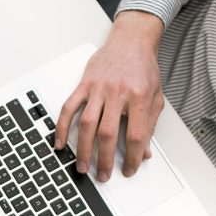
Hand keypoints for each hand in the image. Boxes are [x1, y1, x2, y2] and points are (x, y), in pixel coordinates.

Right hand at [55, 11, 164, 180]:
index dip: (133, 157)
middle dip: (105, 159)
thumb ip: (149, 124)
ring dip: (83, 149)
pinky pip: (69, 108)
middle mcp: (117, 92)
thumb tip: (145, 152)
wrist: (131, 40)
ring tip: (82, 166)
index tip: (130, 169)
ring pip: (87, 124)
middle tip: (103, 175)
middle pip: (108, 133)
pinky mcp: (84, 84)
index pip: (136, 135)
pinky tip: (60, 142)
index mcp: (139, 97)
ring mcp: (98, 88)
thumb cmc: (143, 68)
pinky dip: (62, 127)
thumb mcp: (155, 96)